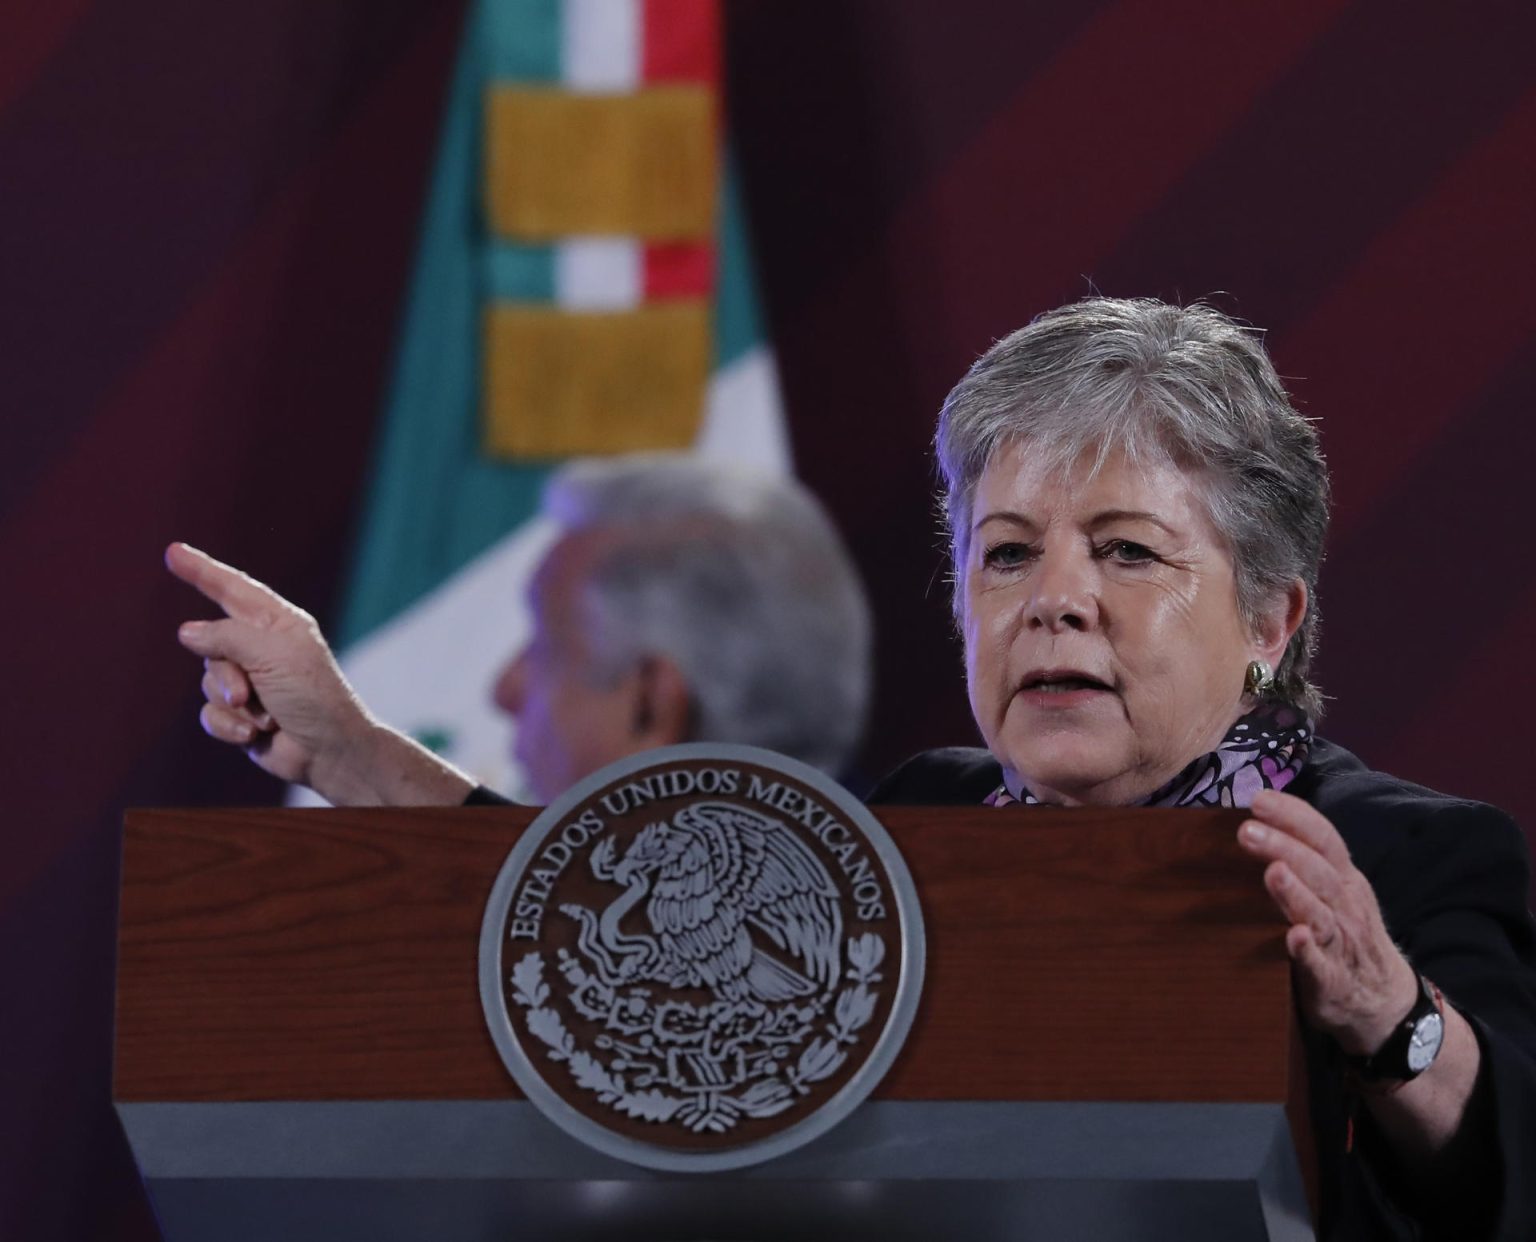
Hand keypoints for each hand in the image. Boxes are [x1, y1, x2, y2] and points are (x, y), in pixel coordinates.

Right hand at [165, 543, 375, 789]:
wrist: (329, 751)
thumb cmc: (314, 697)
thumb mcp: (273, 655)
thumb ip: (227, 637)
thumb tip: (188, 632)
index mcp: (278, 623)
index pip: (232, 589)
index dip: (202, 570)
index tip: (174, 552)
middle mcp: (262, 648)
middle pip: (211, 643)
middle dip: (226, 674)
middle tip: (247, 692)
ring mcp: (250, 682)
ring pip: (208, 681)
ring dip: (233, 705)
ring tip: (265, 717)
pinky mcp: (240, 714)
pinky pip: (210, 714)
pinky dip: (229, 726)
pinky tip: (254, 735)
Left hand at [1239, 789, 1418, 1056]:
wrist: (1384, 1001)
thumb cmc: (1345, 934)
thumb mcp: (1334, 891)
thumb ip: (1304, 861)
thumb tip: (1256, 823)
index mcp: (1343, 878)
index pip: (1323, 837)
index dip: (1294, 816)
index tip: (1259, 799)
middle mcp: (1345, 906)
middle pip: (1317, 870)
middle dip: (1284, 847)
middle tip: (1247, 830)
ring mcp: (1341, 943)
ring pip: (1320, 914)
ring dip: (1295, 893)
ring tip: (1273, 873)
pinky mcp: (1331, 980)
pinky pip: (1320, 965)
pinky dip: (1307, 951)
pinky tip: (1294, 937)